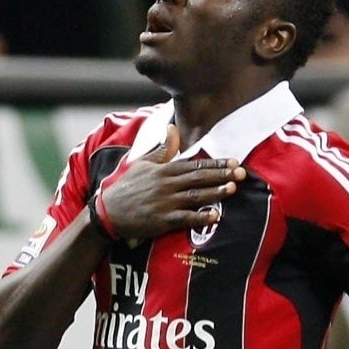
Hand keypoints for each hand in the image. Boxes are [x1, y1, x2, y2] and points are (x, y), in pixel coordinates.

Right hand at [92, 124, 245, 240]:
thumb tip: (172, 129)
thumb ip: (162, 149)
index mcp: (163, 170)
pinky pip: (184, 218)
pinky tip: (215, 215)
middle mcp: (165, 184)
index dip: (215, 163)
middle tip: (242, 173)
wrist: (107, 212)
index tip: (233, 162)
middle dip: (221, 175)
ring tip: (232, 189)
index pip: (194, 165)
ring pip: (194, 196)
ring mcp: (164, 202)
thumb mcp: (142, 164)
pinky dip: (199, 217)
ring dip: (214, 192)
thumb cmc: (126, 187)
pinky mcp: (161, 220)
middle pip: (198, 178)